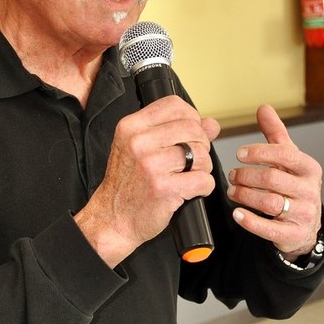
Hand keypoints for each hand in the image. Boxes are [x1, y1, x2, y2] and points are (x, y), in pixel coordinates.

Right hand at [75, 96, 219, 266]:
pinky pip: (203, 180)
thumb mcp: (141, 149)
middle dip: (200, 145)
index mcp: (131, 127)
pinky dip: (204, 187)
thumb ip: (175, 131)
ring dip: (202, 168)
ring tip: (188, 176)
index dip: (191, 117)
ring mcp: (151, 165)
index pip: (174, 105)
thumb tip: (211, 124)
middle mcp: (139, 142)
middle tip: (190, 161)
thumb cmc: (127, 184)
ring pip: (201, 155)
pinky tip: (190, 190)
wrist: (112, 218)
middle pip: (193, 129)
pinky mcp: (164, 188)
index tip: (190, 134)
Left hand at [227, 104, 322, 257]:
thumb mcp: (289, 159)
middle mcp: (310, 190)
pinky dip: (250, 221)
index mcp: (309, 168)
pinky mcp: (294, 234)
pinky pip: (269, 229)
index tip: (239, 154)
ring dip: (244, 195)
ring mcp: (303, 213)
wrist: (306, 225)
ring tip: (232, 191)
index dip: (259, 152)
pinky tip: (238, 214)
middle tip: (232, 176)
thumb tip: (264, 108)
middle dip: (246, 176)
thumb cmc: (295, 187)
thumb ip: (276, 134)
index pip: (284, 155)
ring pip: (269, 202)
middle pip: (272, 178)